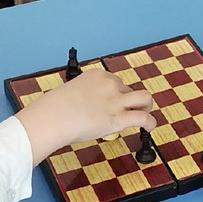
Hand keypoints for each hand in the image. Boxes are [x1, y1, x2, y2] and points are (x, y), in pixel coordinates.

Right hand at [16, 69, 155, 164]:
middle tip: (125, 110)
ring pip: (144, 98)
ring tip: (145, 113)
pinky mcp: (118, 118)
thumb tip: (88, 107)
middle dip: (127, 100)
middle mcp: (109, 85)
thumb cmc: (54, 107)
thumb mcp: (71, 91)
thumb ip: (84, 95)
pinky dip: (150, 123)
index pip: (115, 81)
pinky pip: (143, 118)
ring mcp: (115, 101)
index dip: (116, 92)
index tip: (113, 100)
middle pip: (128, 90)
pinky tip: (149, 127)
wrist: (52, 118)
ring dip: (147, 105)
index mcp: (97, 75)